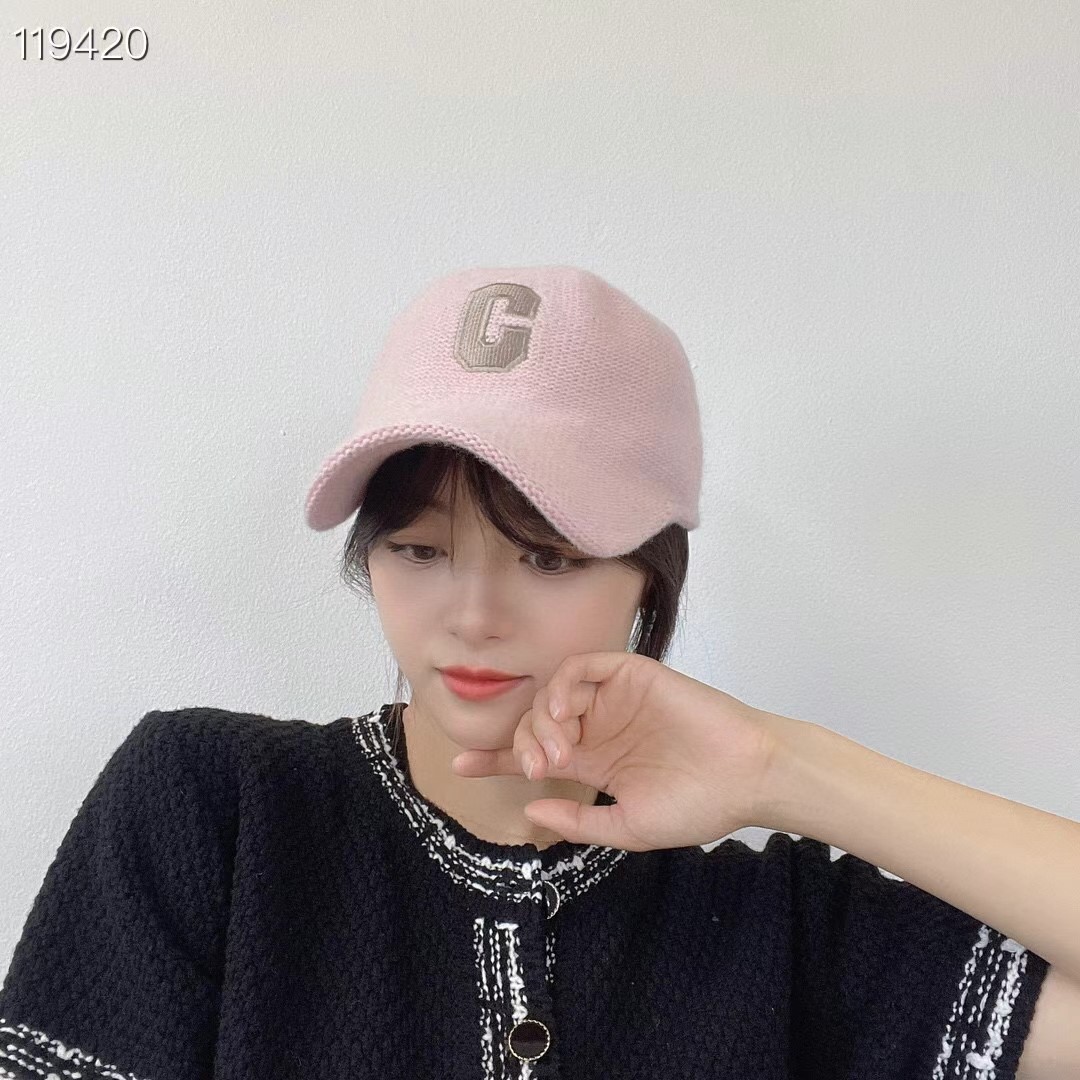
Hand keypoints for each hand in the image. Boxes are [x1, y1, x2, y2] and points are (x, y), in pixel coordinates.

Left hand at [449, 651, 787, 851]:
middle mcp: (598, 726)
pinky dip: (564, 684)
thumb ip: (577, 820)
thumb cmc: (696, 805)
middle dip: (525, 744)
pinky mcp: (631, 673)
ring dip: (543, 719)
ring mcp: (613, 698)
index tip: (461, 765)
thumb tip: (530, 810)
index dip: (496, 759)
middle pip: (535, 723)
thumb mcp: (627, 827)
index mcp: (595, 762)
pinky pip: (583, 666)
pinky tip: (564, 711)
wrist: (746, 776)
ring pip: (553, 693)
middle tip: (545, 767)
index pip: (534, 755)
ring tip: (559, 748)